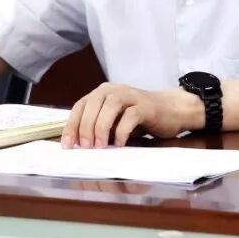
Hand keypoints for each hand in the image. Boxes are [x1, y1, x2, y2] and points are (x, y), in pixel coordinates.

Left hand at [60, 82, 203, 148]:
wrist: (171, 110)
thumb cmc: (139, 118)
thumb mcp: (114, 121)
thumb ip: (99, 127)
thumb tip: (79, 146)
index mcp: (102, 93)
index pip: (80, 106)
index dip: (72, 125)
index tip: (68, 146)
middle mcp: (114, 90)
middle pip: (93, 104)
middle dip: (85, 127)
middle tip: (85, 147)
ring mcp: (131, 95)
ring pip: (110, 105)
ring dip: (101, 126)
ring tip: (100, 146)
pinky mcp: (146, 106)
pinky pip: (131, 115)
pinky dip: (122, 130)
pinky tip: (120, 144)